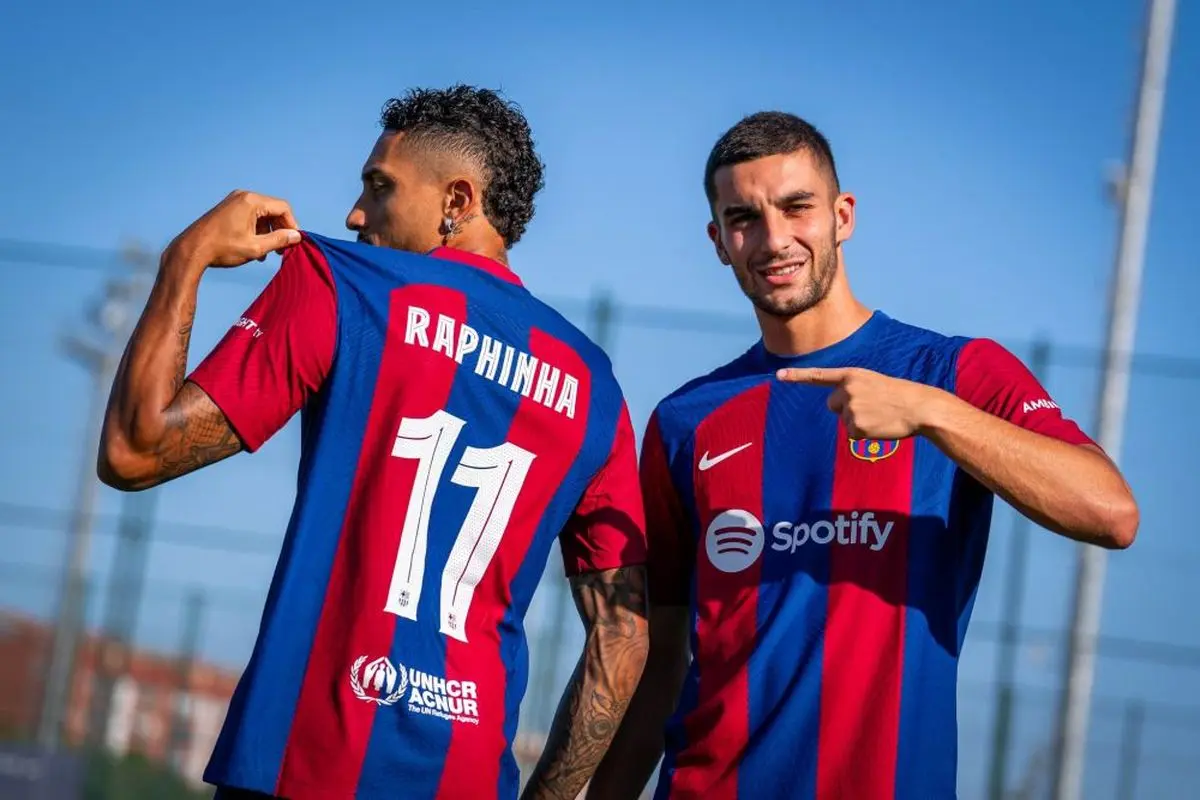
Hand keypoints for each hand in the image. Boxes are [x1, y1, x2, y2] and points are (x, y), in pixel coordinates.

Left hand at [172, 190, 301, 268]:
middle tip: (282, 248)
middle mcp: (243, 196)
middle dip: (280, 229)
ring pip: (262, 214)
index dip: (292, 225)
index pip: (283, 208)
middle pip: (273, 210)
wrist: (191, 249)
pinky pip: (250, 215)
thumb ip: (279, 240)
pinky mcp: (227, 209)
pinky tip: (255, 247)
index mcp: (251, 201)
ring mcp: (233, 201)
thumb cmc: (222, 248)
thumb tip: (296, 237)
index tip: (293, 242)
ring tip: (268, 252)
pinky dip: (257, 229)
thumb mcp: (255, 248)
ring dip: (268, 231)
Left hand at [775, 366, 939, 439]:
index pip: (819, 376)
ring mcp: (851, 408)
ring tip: (879, 415)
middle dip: (846, 408)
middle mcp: (847, 390)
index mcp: (852, 375)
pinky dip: (865, 434)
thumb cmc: (899, 395)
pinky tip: (879, 426)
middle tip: (871, 407)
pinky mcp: (856, 426)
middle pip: (832, 405)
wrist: (919, 407)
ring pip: (844, 420)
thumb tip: (839, 407)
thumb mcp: (873, 382)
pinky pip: (853, 434)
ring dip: (859, 421)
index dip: (797, 376)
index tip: (778, 376)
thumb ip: (853, 388)